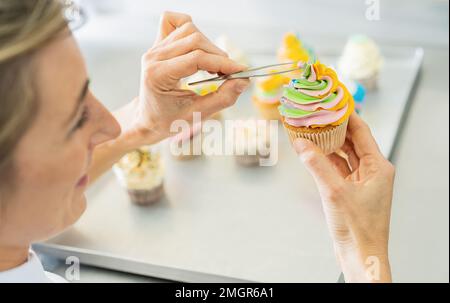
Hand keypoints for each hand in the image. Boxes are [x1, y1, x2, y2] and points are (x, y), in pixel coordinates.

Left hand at [119, 12, 249, 144]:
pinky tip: (198, 45)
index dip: (223, 63)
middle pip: (195, 40)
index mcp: (158, 75)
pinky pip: (174, 22)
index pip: (197, 59)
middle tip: (230, 73)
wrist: (148, 119)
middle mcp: (154, 57)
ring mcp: (155, 48)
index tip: (241, 71)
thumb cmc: (169, 120)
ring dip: (208, 44)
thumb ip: (222, 98)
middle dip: (218, 55)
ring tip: (214, 65)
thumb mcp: (197, 115)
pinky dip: (190, 28)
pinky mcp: (158, 44)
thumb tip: (243, 82)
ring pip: (188, 29)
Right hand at [293, 113, 394, 282]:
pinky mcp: (350, 191)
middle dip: (333, 129)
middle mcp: (372, 171)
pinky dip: (325, 161)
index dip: (346, 115)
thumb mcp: (334, 191)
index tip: (332, 103)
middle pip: (351, 141)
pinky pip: (337, 169)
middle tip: (316, 116)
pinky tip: (312, 153)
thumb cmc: (357, 228)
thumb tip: (300, 144)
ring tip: (310, 131)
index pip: (361, 132)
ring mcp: (361, 182)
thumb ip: (316, 165)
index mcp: (378, 166)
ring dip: (327, 145)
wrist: (360, 254)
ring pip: (343, 155)